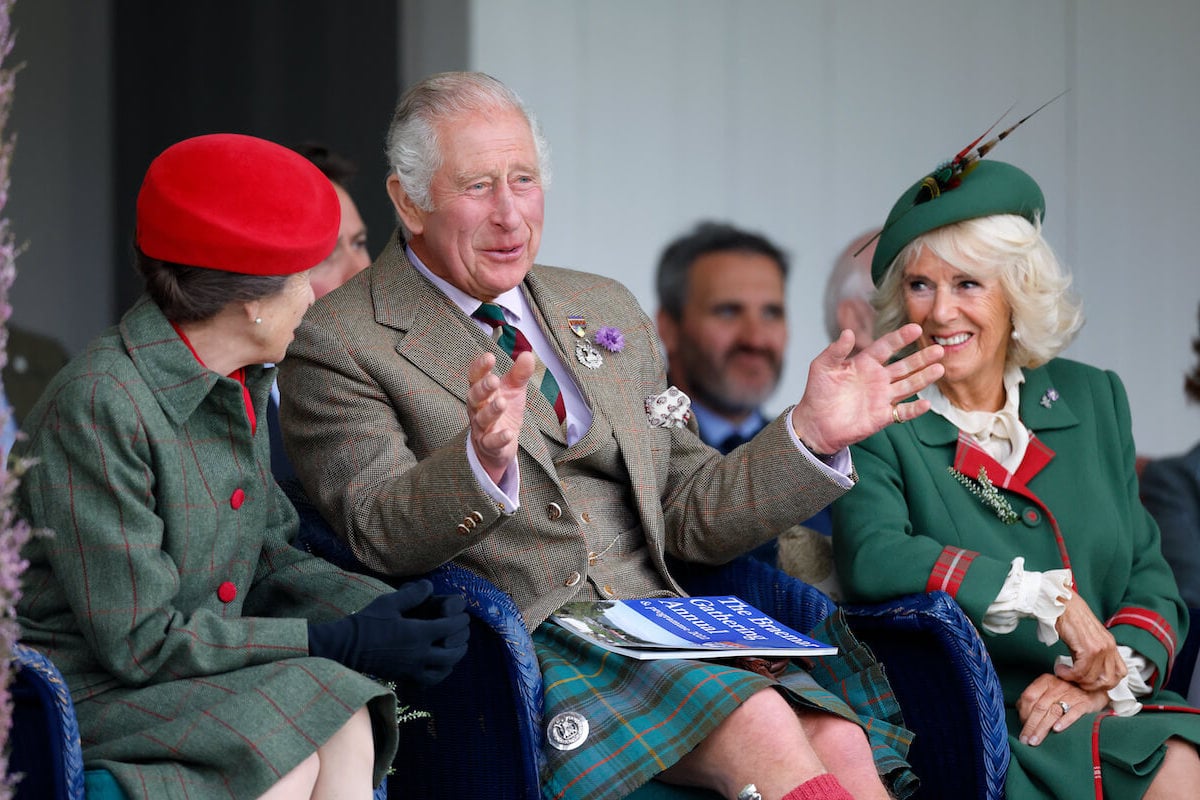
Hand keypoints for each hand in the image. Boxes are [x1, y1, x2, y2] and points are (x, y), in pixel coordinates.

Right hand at [307, 579, 470, 686]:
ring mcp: (412, 669)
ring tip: (456, 648)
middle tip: (463, 631)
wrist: (346, 647)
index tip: (464, 615)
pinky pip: (429, 681)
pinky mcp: (405, 677)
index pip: (450, 628)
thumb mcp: (389, 602)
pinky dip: (440, 674)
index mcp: (418, 634)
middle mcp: (419, 654)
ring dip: (454, 658)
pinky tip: (440, 667)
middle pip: (453, 652)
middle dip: (462, 640)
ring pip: (444, 669)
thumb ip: (413, 594)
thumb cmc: (367, 622)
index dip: (461, 620)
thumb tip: (430, 586)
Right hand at [467, 351, 534, 483]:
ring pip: (482, 419)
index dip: (480, 367)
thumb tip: (527, 354)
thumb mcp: (513, 390)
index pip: (475, 377)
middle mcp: (477, 408)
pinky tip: (508, 433)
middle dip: (483, 388)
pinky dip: (499, 438)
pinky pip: (491, 442)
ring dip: (491, 411)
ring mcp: (481, 427)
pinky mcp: (489, 445)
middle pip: (474, 397)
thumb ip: (519, 374)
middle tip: (494, 380)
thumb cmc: (503, 411)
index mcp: (481, 391)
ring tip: (502, 403)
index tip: (489, 357)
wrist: (498, 445)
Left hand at [789, 324, 943, 453]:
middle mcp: (877, 378)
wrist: (814, 423)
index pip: (886, 347)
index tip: (916, 328)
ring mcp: (882, 397)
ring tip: (940, 368)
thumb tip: (847, 332)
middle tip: (939, 348)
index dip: (901, 338)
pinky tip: (926, 403)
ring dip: (924, 378)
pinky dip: (915, 409)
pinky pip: (903, 412)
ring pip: (909, 385)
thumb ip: (835, 350)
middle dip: (921, 358)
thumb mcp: (822, 366)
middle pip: (905, 365)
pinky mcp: (883, 416)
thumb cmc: (817, 393)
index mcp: (864, 363)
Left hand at [1016, 673, 1108, 745]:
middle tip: (1025, 740)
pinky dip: (1064, 721)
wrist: (1093, 690)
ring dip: (1042, 728)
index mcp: (1045, 681)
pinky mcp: (1085, 703)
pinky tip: (1056, 730)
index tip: (1022, 727)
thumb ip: (1034, 699)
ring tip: (1035, 741)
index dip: (1023, 713)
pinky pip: (1074, 712)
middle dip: (1030, 725)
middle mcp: (1057, 686)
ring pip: (1053, 712)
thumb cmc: (1065, 693)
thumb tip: (1020, 711)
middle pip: (1040, 707)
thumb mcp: (1048, 691)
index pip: (1029, 696)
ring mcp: (1072, 694)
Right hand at [1053, 592, 1126, 690]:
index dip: (1106, 683)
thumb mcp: (1086, 640)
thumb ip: (1090, 657)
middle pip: (1109, 681)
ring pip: (1093, 678)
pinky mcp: (1088, 648)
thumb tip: (1085, 674)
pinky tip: (1061, 668)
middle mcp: (1109, 647)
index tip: (1089, 682)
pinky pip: (1081, 671)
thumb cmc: (1071, 619)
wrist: (1063, 604)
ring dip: (1075, 680)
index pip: (1120, 674)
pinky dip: (1069, 674)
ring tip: (1064, 673)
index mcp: (1111, 645)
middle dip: (1090, 686)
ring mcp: (1101, 648)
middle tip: (1076, 681)